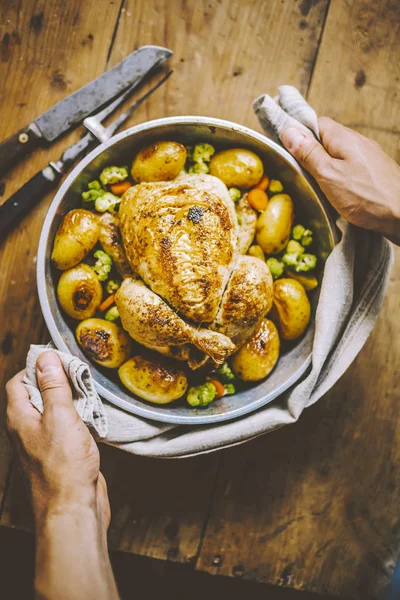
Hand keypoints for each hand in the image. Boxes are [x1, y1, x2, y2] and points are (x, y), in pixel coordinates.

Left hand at [6, 352, 117, 599]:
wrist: (72, 509)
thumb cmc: (63, 466)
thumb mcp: (60, 416)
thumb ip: (53, 386)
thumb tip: (45, 358)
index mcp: (20, 418)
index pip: (18, 382)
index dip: (36, 367)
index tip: (58, 358)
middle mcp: (27, 429)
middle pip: (36, 394)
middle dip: (56, 380)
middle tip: (78, 372)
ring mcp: (43, 442)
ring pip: (53, 410)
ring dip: (70, 399)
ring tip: (88, 391)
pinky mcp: (60, 453)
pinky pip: (65, 426)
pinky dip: (77, 416)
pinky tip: (92, 415)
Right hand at [280, 117, 399, 244]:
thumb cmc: (366, 197)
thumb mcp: (329, 175)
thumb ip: (309, 154)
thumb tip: (289, 131)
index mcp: (344, 138)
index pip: (317, 123)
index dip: (300, 134)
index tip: (287, 149)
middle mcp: (358, 142)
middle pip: (328, 139)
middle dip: (311, 152)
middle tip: (300, 172)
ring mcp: (369, 157)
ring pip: (339, 154)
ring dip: (325, 165)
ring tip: (317, 184)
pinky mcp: (375, 172)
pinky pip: (350, 166)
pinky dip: (339, 175)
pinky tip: (337, 191)